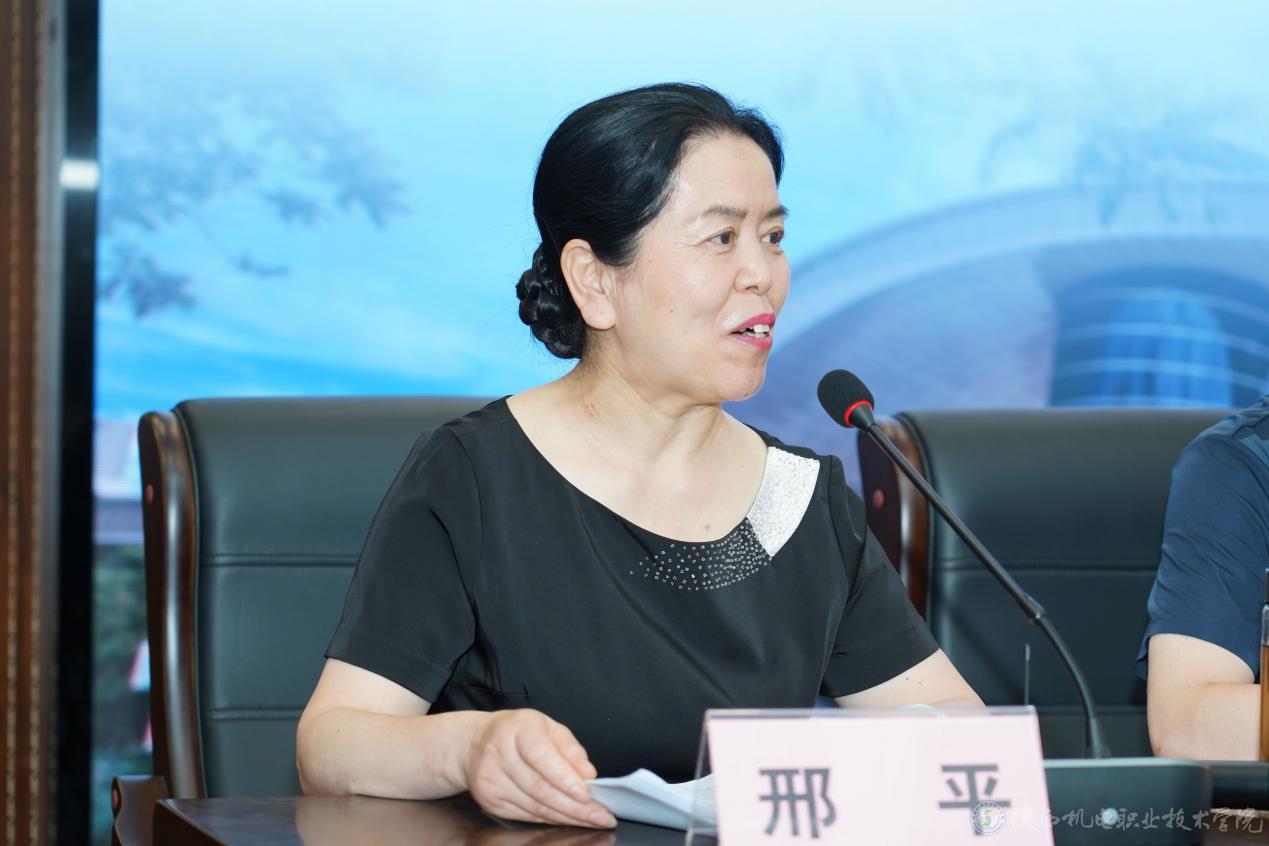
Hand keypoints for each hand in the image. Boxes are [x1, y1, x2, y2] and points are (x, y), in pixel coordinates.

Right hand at [464, 709, 616, 828]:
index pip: (540, 755)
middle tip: (602, 815)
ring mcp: (492, 780)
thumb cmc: (518, 732)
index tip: (586, 793)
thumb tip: (587, 773)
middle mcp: (500, 754)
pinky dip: (552, 819)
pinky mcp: (490, 801)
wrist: (475, 743)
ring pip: (535, 806)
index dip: (564, 777)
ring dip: (567, 817)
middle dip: (575, 806)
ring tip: (592, 820)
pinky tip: (569, 820)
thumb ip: (569, 748)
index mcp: (518, 729)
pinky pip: (527, 815)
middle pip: (540, 787)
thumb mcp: (547, 727)